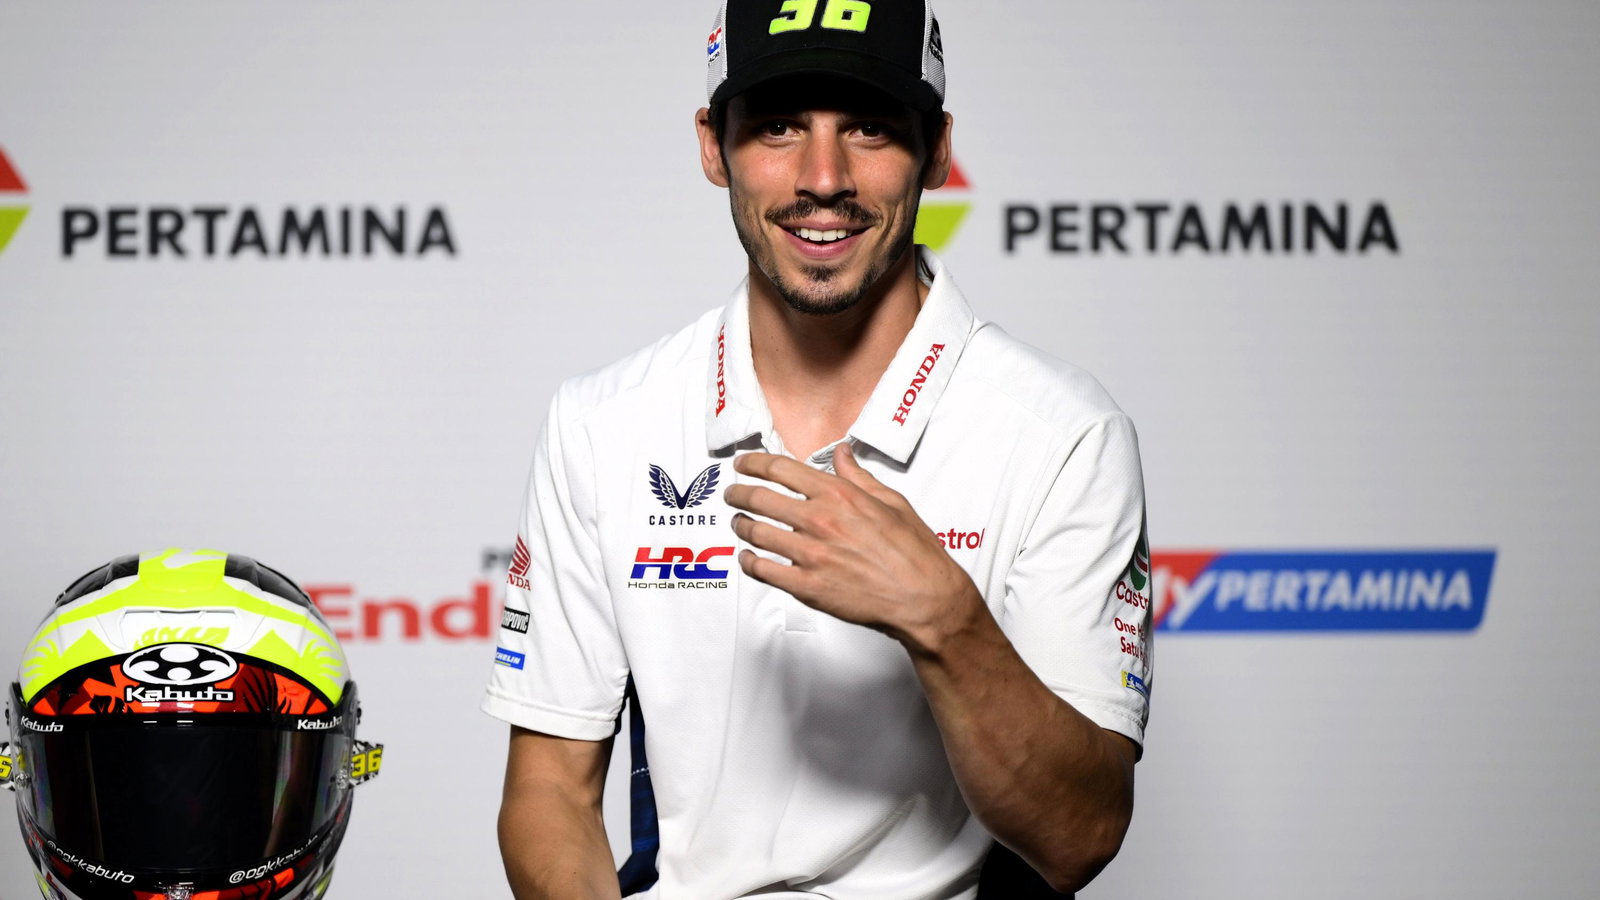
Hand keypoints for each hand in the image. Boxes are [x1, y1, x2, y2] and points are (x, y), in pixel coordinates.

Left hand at [724, 443, 982, 651]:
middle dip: (739, 492)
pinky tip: (748, 557)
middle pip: (760, 498)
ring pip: (756, 532)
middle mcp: (820, 521)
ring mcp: (811, 555)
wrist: (924, 598)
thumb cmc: (914, 552)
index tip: (743, 463)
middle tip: (732, 493)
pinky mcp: (807, 586)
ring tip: (738, 523)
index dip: (754, 463)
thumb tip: (842, 453)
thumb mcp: (892, 501)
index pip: (782, 470)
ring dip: (741, 525)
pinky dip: (749, 560)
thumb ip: (859, 476)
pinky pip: (763, 570)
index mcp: (840, 495)